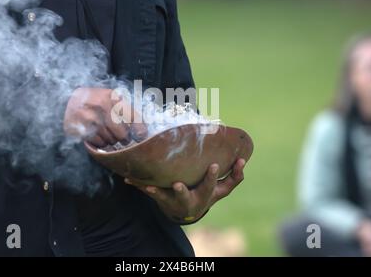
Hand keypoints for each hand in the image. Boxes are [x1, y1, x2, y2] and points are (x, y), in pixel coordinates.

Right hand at [63, 87, 144, 146]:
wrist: (69, 100)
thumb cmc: (96, 100)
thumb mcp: (112, 98)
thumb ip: (128, 110)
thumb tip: (143, 130)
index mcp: (113, 97)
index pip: (133, 118)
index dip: (140, 130)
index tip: (142, 136)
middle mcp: (101, 106)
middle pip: (122, 134)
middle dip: (125, 138)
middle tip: (123, 137)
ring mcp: (90, 118)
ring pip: (111, 140)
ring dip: (112, 140)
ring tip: (108, 133)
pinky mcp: (80, 128)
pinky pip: (99, 143)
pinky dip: (102, 142)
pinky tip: (98, 134)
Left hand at [125, 158, 245, 223]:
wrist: (187, 211)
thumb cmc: (207, 195)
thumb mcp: (223, 190)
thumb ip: (235, 176)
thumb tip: (243, 159)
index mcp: (204, 196)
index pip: (210, 187)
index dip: (212, 177)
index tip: (213, 165)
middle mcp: (188, 201)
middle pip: (185, 198)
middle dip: (181, 192)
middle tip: (178, 184)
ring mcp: (172, 201)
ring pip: (163, 197)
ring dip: (156, 192)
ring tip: (148, 186)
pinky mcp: (160, 198)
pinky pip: (148, 191)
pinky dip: (138, 185)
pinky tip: (128, 179)